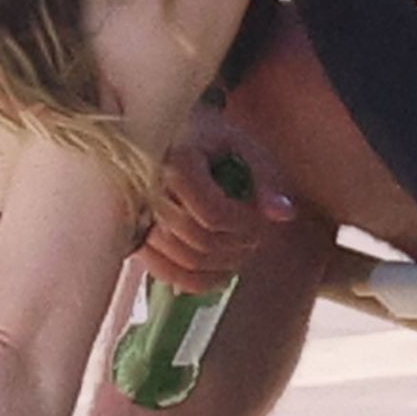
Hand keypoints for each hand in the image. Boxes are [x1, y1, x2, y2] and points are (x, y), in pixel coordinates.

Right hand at [139, 102, 295, 292]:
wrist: (168, 134)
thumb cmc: (209, 138)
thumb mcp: (242, 145)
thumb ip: (265, 177)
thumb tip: (284, 215)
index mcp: (176, 162)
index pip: (212, 213)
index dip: (244, 225)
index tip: (259, 220)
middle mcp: (147, 191)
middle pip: (199, 242)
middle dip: (236, 248)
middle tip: (256, 239)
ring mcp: (135, 217)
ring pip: (182, 263)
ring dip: (220, 267)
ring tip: (240, 252)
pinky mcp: (132, 236)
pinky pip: (163, 273)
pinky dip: (195, 281)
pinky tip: (219, 271)